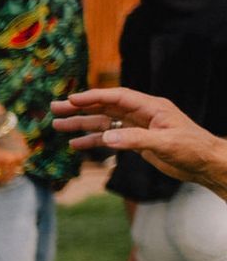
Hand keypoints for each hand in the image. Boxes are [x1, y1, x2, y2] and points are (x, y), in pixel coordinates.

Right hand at [0, 126, 30, 187]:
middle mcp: (18, 159)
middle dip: (3, 179)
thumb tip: (13, 160)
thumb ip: (17, 151)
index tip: (2, 174)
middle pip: (12, 176)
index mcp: (24, 154)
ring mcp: (7, 161)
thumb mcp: (17, 140)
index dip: (10, 173)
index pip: (19, 169)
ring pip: (2, 178)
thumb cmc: (4, 129)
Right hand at [52, 87, 226, 194]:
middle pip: (105, 108)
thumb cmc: (192, 148)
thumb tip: (107, 138)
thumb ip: (135, 139)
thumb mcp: (164, 143)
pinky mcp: (137, 141)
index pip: (117, 98)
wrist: (205, 163)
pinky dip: (93, 141)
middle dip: (80, 108)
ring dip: (81, 124)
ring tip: (58, 126)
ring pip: (104, 123)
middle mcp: (142, 114)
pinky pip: (110, 139)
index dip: (93, 97)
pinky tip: (76, 144)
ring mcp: (138, 127)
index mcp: (151, 107)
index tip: (71, 99)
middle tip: (55, 108)